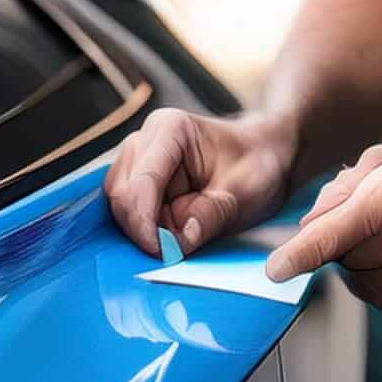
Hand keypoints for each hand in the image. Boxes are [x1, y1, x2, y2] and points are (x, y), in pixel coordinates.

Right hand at [105, 108, 295, 256]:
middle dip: (143, 228)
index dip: (145, 222)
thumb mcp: (247, 192)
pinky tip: (170, 235)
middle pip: (121, 194)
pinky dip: (147, 229)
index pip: (142, 181)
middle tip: (174, 251)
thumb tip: (181, 238)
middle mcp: (144, 140)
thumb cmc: (256, 165)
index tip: (162, 252)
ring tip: (180, 239)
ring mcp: (136, 160)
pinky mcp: (137, 181)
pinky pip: (127, 212)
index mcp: (170, 129)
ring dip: (145, 230)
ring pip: (119, 206)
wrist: (262, 155)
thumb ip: (213, 214)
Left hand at [264, 144, 381, 323]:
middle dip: (342, 234)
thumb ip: (340, 188)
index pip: (329, 238)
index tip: (274, 272)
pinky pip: (368, 291)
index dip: (297, 256)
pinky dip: (376, 274)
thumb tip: (308, 228)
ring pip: (350, 273)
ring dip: (360, 255)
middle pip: (335, 251)